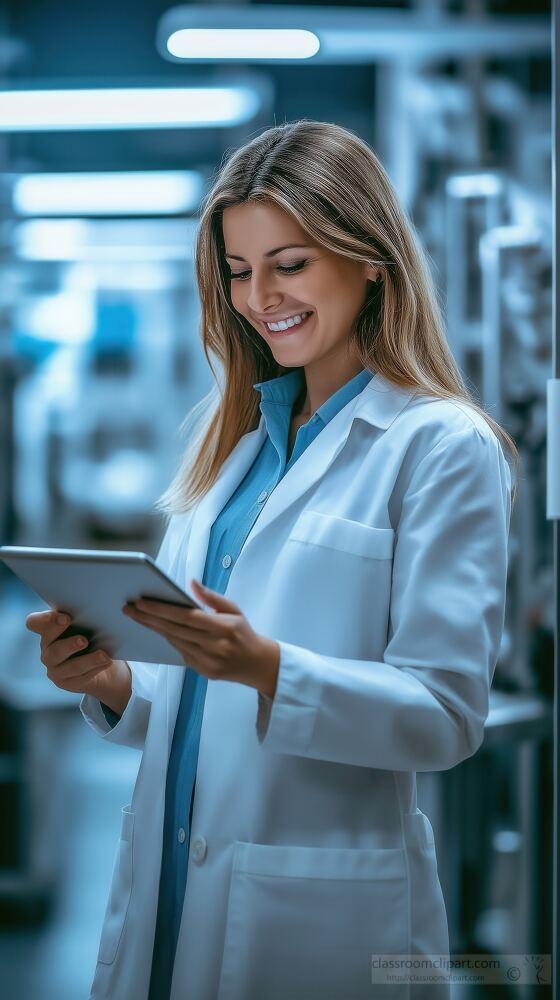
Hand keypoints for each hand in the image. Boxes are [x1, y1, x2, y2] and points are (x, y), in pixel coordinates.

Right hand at [25, 609, 125, 701]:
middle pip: (53, 649)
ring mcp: (55, 669)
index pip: (34, 623)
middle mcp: (47, 650)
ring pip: (70, 667)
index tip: (65, 617)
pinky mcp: (67, 683)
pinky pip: (81, 678)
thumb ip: (84, 615)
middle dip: (69, 645)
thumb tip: (101, 608)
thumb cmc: (89, 633)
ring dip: (88, 660)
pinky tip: (107, 662)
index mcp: (47, 631)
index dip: (46, 620)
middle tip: (84, 640)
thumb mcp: (85, 622)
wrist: (99, 659)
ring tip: (103, 655)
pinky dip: (96, 669)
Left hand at [122, 579, 279, 697]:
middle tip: (130, 608)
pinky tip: (157, 630)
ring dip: (154, 629)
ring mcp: (208, 661)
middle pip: (175, 630)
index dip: (162, 609)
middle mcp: (214, 646)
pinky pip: (180, 653)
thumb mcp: (233, 609)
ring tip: (138, 616)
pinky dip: (168, 640)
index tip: (142, 601)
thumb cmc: (243, 632)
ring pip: (174, 642)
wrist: (257, 663)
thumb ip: (211, 596)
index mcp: (223, 627)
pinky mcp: (203, 671)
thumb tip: (191, 582)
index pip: (186, 616)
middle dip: (149, 618)